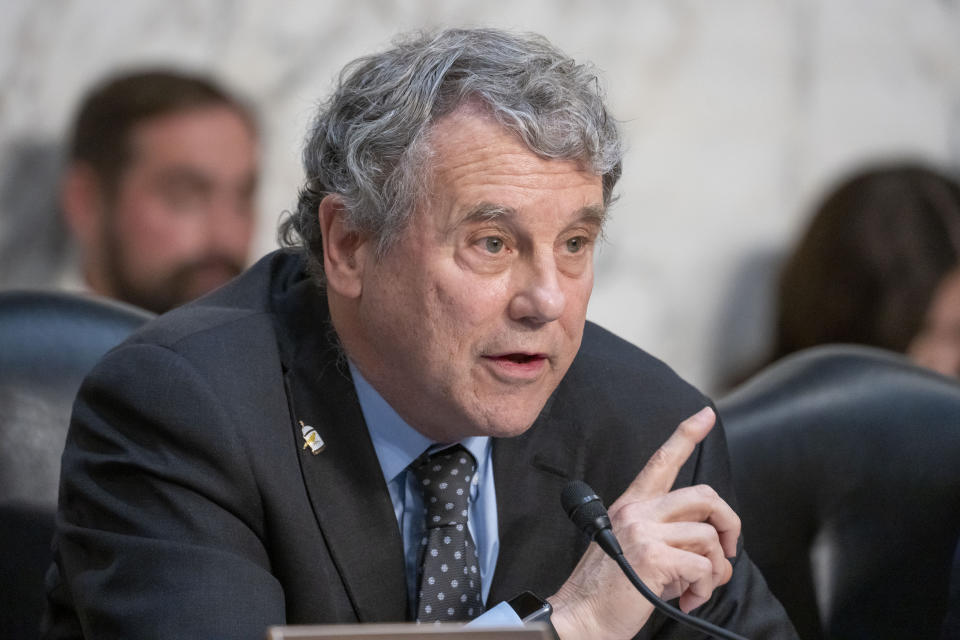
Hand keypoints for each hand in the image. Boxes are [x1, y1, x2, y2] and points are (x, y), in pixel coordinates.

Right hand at [547, 407, 740, 639]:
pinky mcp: (653, 557)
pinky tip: (686, 599)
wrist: (580, 617)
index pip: (661, 460)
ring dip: (715, 570)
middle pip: (704, 496)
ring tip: (697, 588)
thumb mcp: (632, 548)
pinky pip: (703, 567)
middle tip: (728, 551)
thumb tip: (708, 545)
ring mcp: (643, 532)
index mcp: (631, 505)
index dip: (687, 434)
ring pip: (708, 537)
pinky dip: (704, 588)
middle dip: (729, 524)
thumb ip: (665, 534)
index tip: (706, 415)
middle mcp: (637, 511)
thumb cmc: (607, 589)